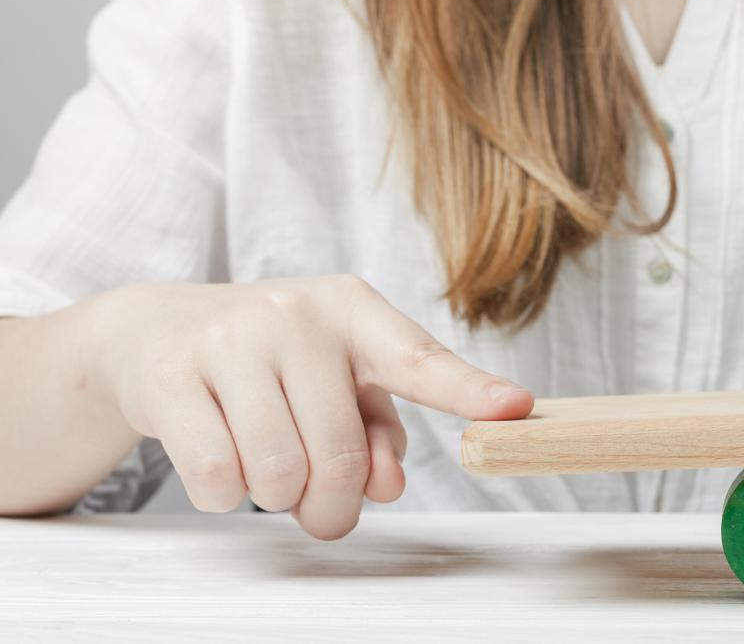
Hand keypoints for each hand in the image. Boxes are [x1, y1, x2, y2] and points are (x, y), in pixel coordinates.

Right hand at [85, 275, 531, 538]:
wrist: (154, 331)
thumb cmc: (270, 363)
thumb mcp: (335, 379)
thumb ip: (377, 429)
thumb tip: (388, 485)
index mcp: (352, 310)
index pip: (419, 359)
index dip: (469, 391)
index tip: (515, 408)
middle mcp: (295, 313)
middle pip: (339, 454)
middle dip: (332, 504)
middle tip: (321, 507)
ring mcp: (229, 339)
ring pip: (277, 473)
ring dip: (276, 497)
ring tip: (265, 465)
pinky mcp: (171, 376)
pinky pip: (217, 477)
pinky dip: (225, 494)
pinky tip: (221, 458)